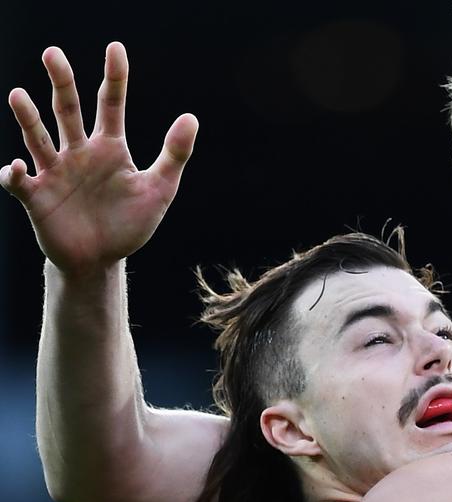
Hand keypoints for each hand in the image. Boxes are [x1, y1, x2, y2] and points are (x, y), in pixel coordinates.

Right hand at [0, 43, 196, 275]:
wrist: (101, 260)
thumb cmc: (128, 223)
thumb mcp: (159, 189)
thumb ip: (174, 154)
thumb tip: (191, 116)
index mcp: (110, 147)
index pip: (110, 103)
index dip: (114, 77)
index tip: (115, 48)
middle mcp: (79, 152)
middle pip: (68, 109)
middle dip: (61, 82)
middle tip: (53, 52)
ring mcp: (55, 172)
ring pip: (38, 138)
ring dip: (27, 118)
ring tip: (18, 95)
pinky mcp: (37, 197)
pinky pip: (19, 182)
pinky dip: (13, 174)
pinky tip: (15, 167)